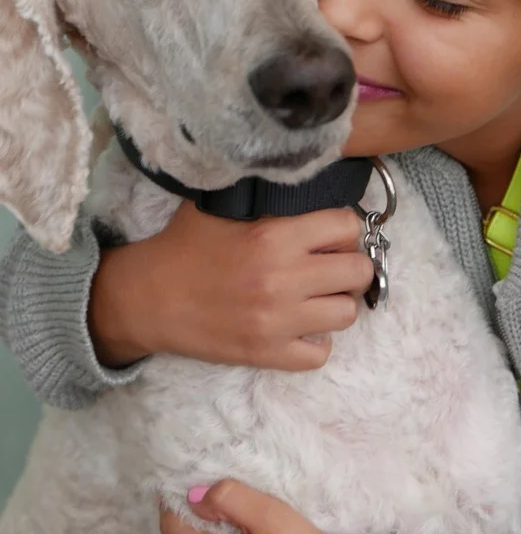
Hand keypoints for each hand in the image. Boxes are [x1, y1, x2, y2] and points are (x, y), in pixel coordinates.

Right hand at [89, 201, 373, 370]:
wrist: (148, 298)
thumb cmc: (184, 247)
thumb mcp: (221, 206)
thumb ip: (265, 195)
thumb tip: (303, 178)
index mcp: (273, 236)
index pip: (347, 226)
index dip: (343, 228)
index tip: (332, 234)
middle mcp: (282, 279)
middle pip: (358, 271)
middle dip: (349, 265)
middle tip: (331, 266)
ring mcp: (277, 321)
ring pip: (347, 314)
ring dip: (336, 303)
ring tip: (317, 297)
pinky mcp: (267, 353)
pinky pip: (320, 355)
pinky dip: (315, 342)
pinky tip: (300, 327)